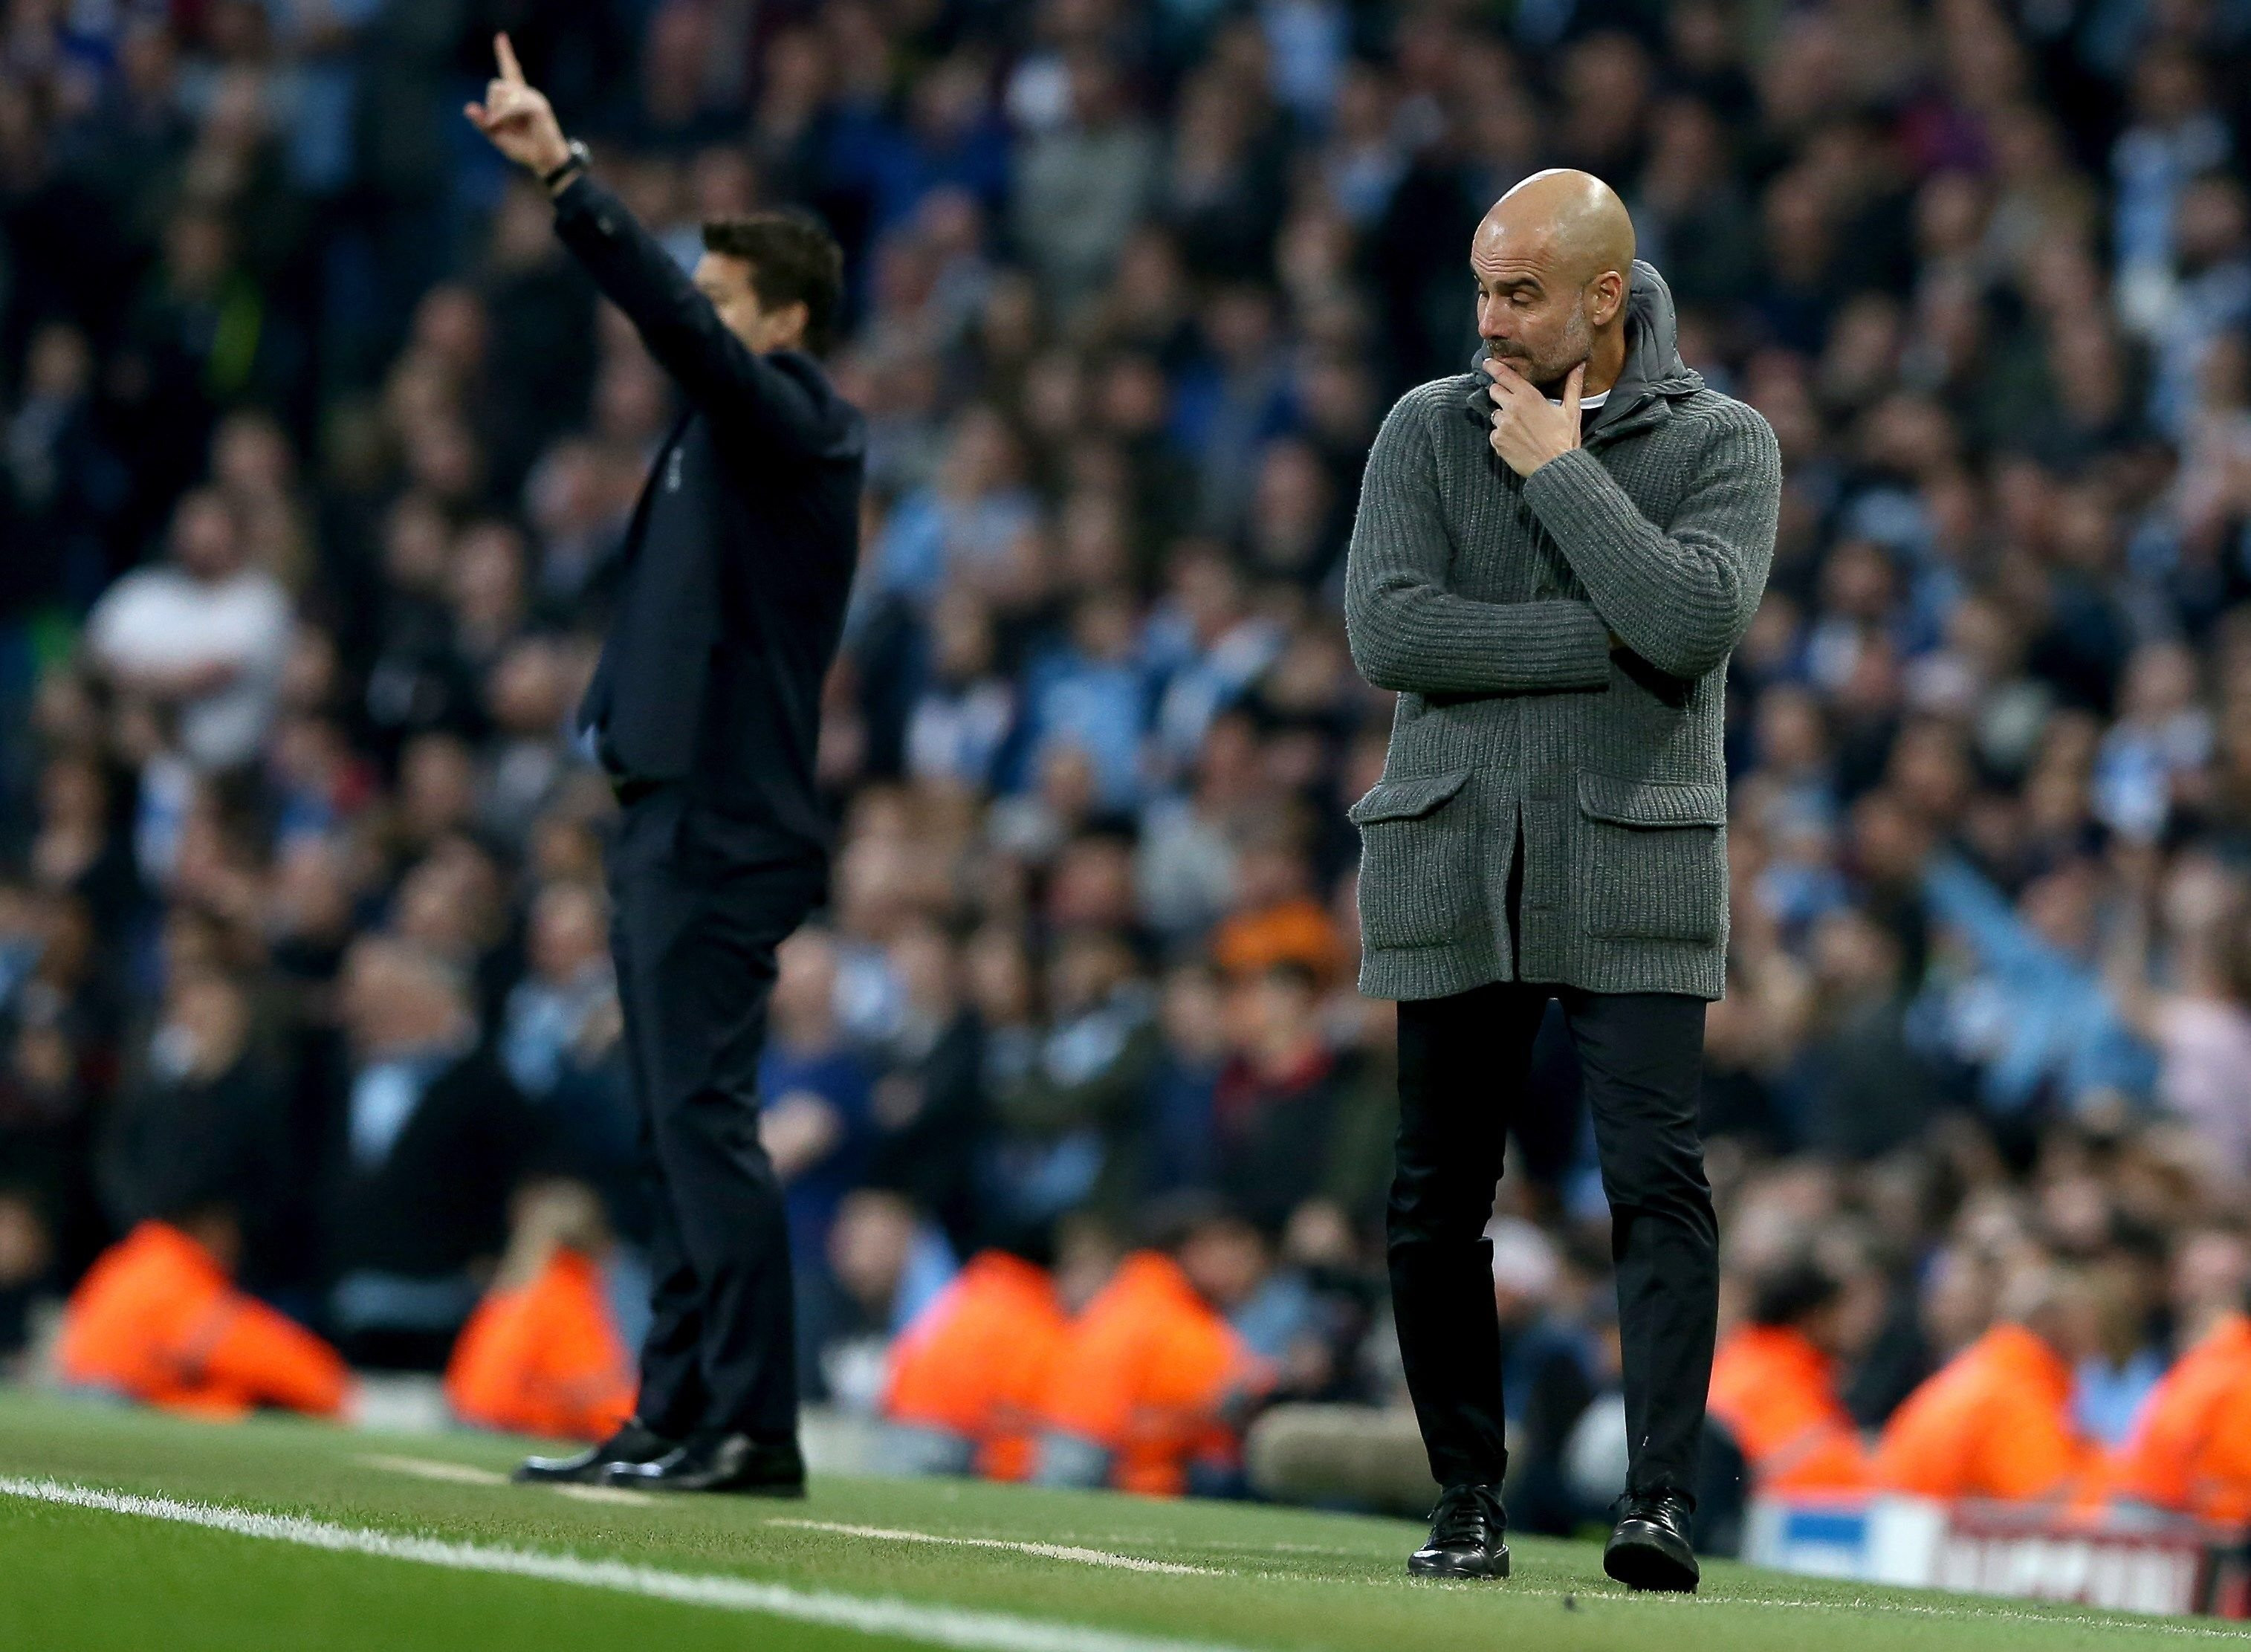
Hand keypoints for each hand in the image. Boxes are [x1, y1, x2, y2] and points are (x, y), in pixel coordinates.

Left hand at [464, 33, 569, 177]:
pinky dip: (502, 116)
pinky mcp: (537, 105)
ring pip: (501, 93)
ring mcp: (532, 98)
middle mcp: (525, 93)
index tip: (501, 36)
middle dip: (491, 106)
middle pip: (495, 86)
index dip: (504, 53)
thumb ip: (482, 122)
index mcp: (516, 97)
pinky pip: (511, 104)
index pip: (510, 70)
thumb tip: (467, 108)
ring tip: (501, 127)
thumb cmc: (522, 148)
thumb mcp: (496, 135)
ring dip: (496, 112)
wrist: (544, 161)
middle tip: (495, 125)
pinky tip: (503, 126)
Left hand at [1484, 358, 1582, 476]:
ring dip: (1504, 417)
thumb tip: (1579, 365)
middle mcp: (1511, 408)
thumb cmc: (1564, 439)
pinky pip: (1495, 433)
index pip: (1504, 375)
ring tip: (1521, 427)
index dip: (1494, 367)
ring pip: (1495, 414)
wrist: (1555, 468)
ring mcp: (1502, 425)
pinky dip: (1503, 435)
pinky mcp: (1497, 441)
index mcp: (1528, 396)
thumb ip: (1572, 385)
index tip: (1488, 363)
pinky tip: (1517, 440)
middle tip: (1514, 402)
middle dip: (1500, 393)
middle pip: (1494, 391)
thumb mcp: (1571, 410)